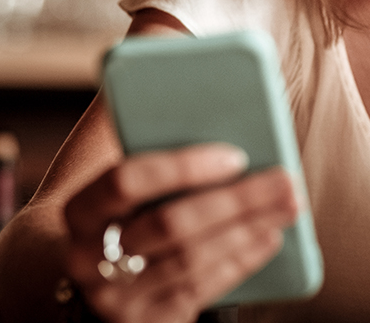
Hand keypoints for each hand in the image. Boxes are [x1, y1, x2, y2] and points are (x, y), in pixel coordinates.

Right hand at [62, 143, 298, 322]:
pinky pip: (200, 290)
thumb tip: (202, 72)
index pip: (125, 181)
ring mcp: (113, 297)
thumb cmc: (123, 214)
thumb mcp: (122, 180)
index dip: (182, 167)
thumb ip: (147, 136)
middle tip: (285, 179)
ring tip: (290, 203)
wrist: (92, 284)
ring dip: (249, 227)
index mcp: (80, 209)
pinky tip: (270, 236)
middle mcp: (88, 257)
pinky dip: (240, 260)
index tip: (235, 154)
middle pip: (170, 224)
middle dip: (236, 200)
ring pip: (192, 258)